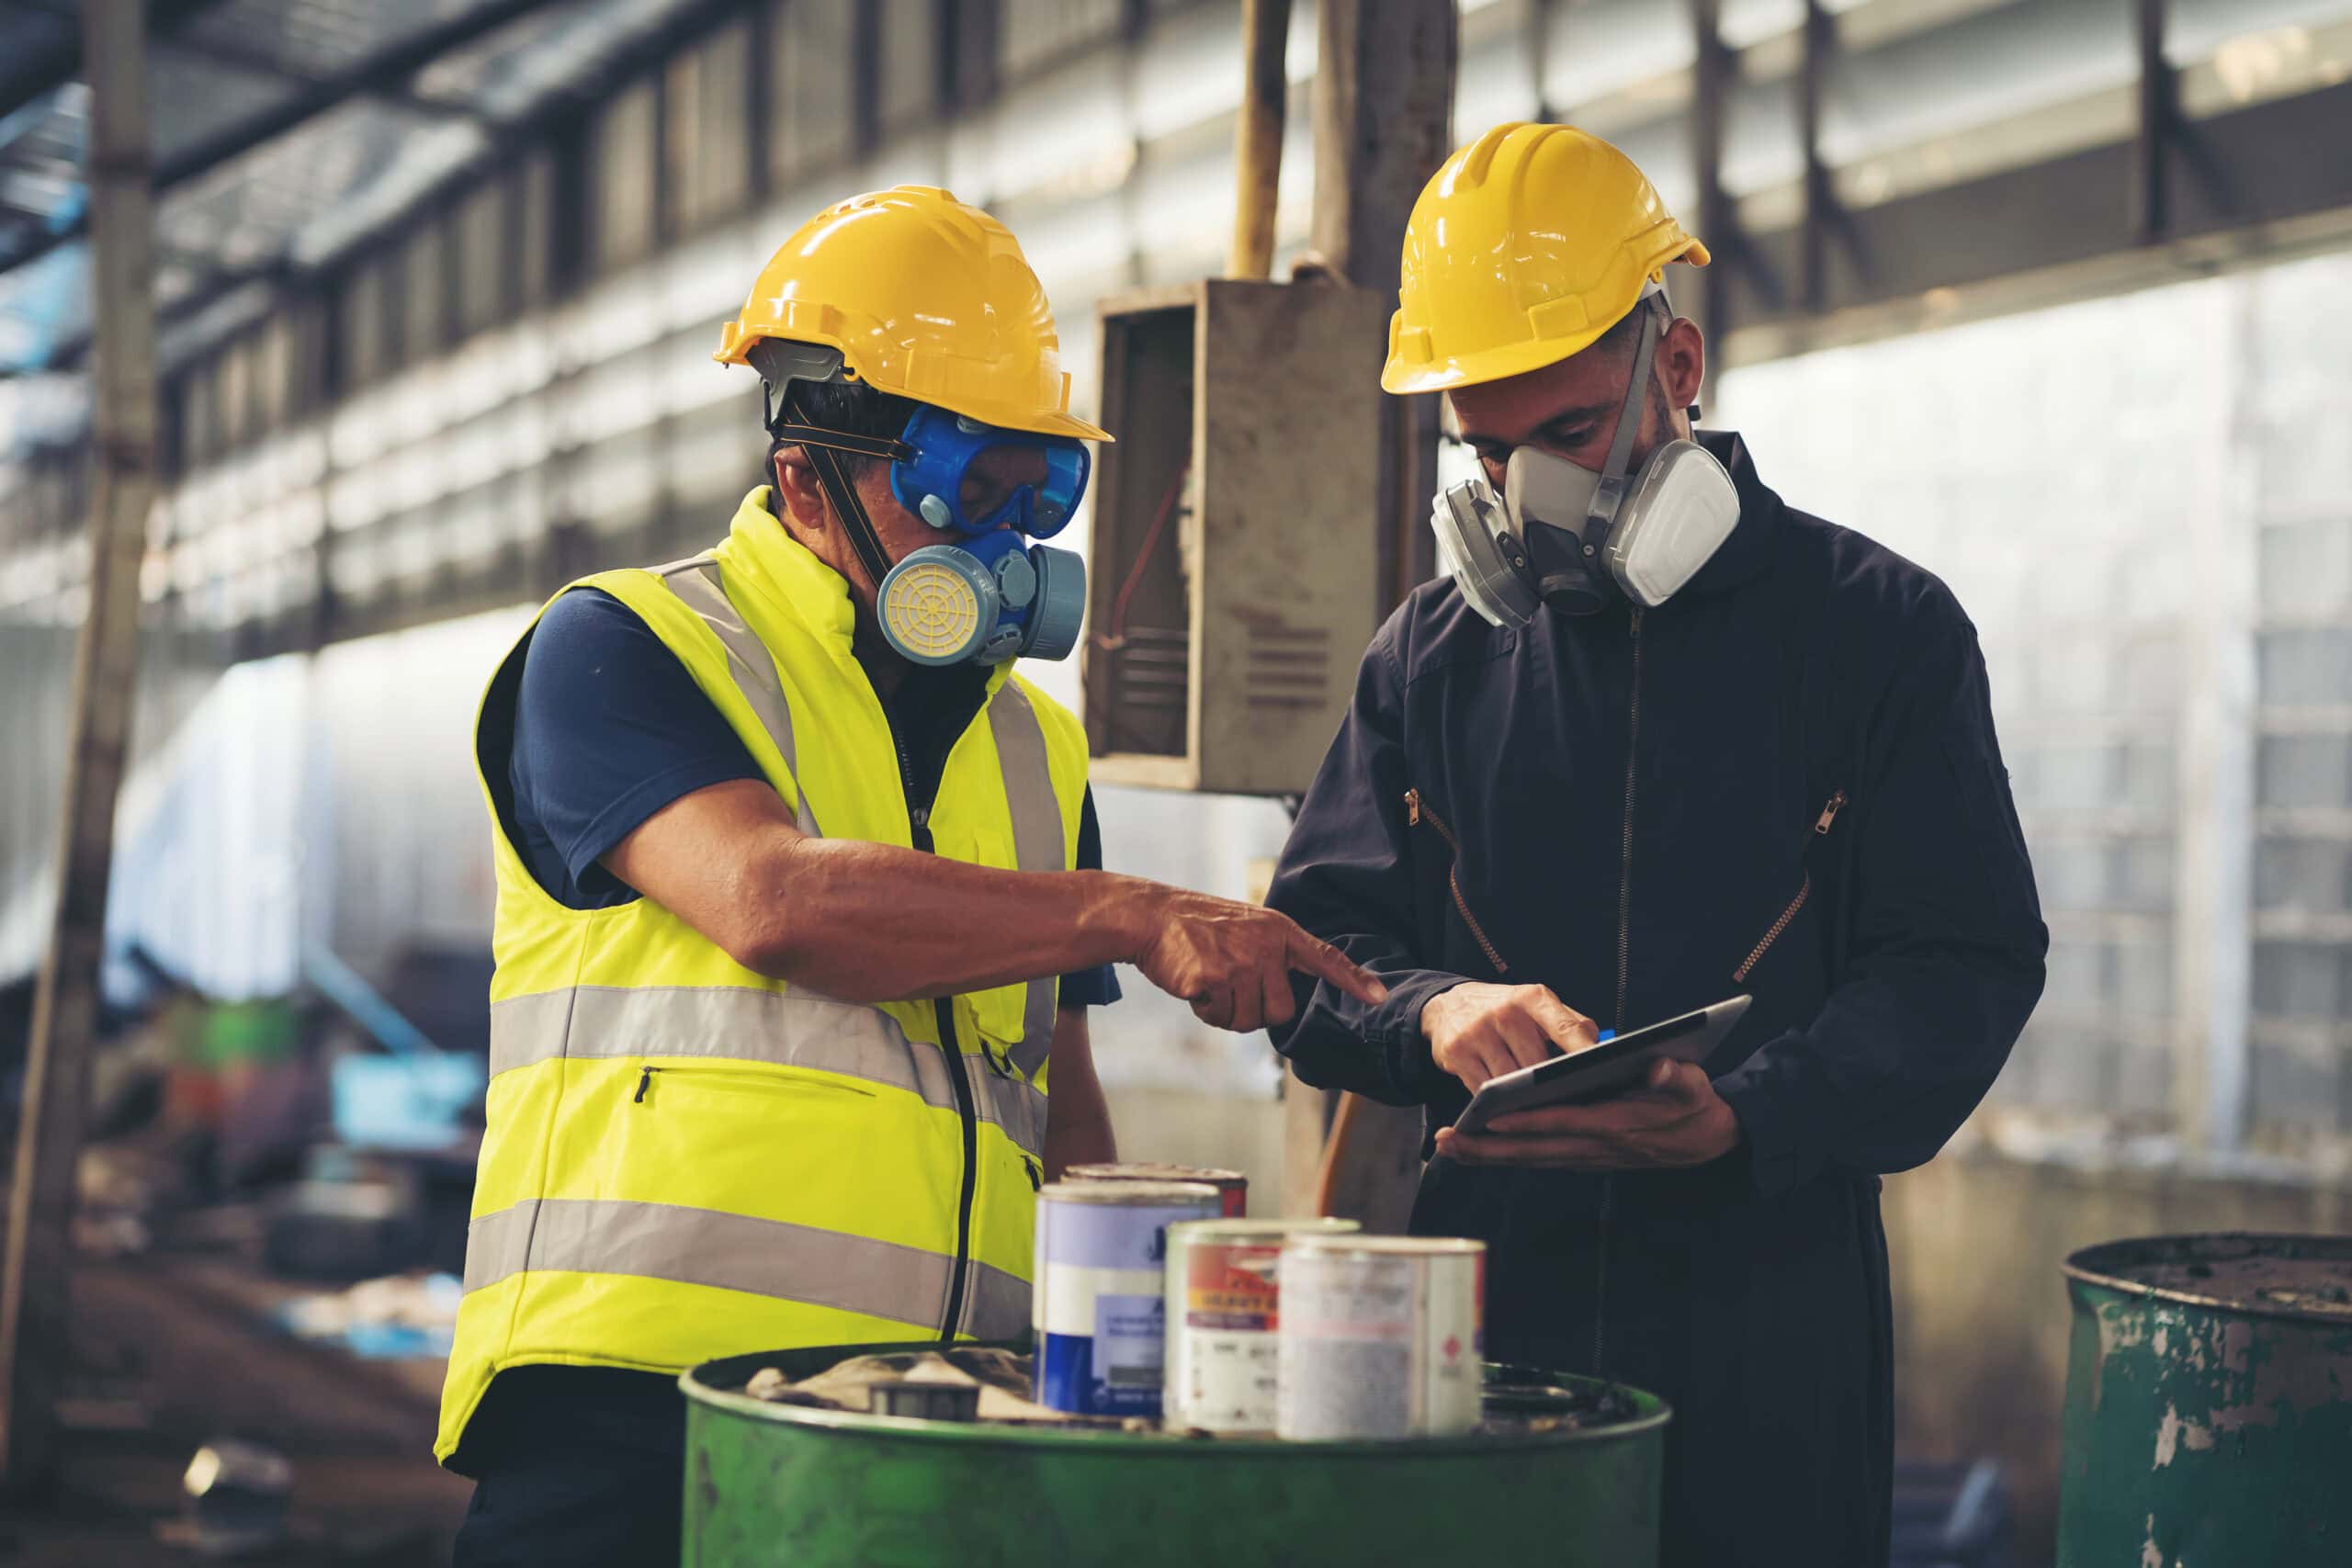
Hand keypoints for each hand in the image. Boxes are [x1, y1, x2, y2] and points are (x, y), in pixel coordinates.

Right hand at [1129, 885, 1388, 1031]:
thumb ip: (1271, 957)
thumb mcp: (1245, 929)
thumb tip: (1285, 1003)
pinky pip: (1220, 1018)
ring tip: (1209, 980)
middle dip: (1255, 1011)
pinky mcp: (1214, 980)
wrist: (1153, 916)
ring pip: (1249, 1021)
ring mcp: (1241, 963)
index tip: (1379, 996)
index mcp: (1278, 931)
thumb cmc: (1198, 929)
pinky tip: (1193, 984)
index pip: (1325, 958)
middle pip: (1281, 1012)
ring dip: (1226, 1012)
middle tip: (1229, 986)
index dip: (1352, 979)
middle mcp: (1266, 946)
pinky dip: (1205, 1010)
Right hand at [1420, 982, 1598, 1091]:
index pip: (1566, 1028)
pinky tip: (1500, 1099)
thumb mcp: (1536, 1005)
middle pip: (1538, 1065)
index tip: (1602, 1073)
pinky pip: (1484, 1090)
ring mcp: (1477, 1033)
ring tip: (1529, 1100)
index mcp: (1532, 998)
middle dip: (1549, 1085)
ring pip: (1511, 1082)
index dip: (1585, 1054)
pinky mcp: (1456, 1054)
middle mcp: (1505, 1012)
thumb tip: (1602, 1048)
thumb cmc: (1505, 1010)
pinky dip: (1495, 1099)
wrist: (1448, 1004)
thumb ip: (1570, 1023)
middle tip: (1558, 1098)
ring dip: (1521, 1095)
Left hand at [1430, 1058, 1741, 1169]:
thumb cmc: (1696, 1105)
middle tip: (1446, 1141)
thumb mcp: (1694, 1086)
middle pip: (1534, 1149)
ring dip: (1490, 1155)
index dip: (1527, 1122)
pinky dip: (1508, 1156)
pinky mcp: (1585, 1157)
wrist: (1710, 1140)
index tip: (1490, 1117)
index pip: (1564, 1122)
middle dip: (1488, 1147)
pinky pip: (1539, 1159)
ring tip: (1449, 1146)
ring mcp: (1589, 1156)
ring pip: (1531, 1159)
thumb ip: (1674, 1077)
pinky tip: (1481, 1150)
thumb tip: (1657, 1068)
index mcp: (1618, 1124)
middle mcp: (1597, 1147)